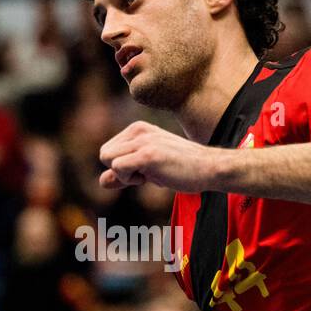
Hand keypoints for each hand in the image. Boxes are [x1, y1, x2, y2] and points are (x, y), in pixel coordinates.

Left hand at [98, 121, 222, 191]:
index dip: (121, 167)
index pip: (108, 151)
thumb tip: (101, 181)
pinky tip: (151, 177)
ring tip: (150, 174)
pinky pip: (118, 168)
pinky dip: (129, 179)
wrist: (209, 168)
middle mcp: (137, 130)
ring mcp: (142, 141)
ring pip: (108, 160)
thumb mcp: (148, 169)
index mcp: (137, 129)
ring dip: (125, 175)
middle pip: (104, 155)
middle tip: (145, 174)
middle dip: (120, 170)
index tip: (143, 170)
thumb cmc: (182, 169)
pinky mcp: (147, 154)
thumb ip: (124, 173)